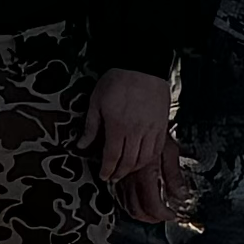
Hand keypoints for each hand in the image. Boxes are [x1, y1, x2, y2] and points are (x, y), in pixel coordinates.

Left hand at [89, 70, 185, 216]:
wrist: (142, 65)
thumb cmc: (117, 80)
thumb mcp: (96, 101)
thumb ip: (91, 127)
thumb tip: (81, 145)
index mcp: (117, 126)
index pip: (112, 157)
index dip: (107, 170)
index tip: (103, 176)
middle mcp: (136, 131)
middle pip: (128, 162)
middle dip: (119, 173)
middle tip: (112, 177)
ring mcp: (151, 129)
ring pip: (144, 158)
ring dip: (134, 169)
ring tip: (126, 171)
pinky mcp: (162, 125)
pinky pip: (157, 149)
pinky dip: (149, 159)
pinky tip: (142, 160)